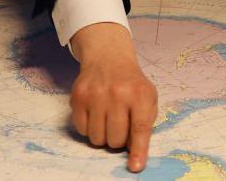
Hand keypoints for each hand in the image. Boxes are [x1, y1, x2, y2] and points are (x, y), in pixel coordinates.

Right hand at [70, 23, 156, 171]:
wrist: (108, 58)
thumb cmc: (131, 83)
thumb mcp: (147, 97)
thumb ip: (144, 123)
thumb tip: (132, 150)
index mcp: (139, 95)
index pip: (140, 129)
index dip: (138, 150)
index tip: (135, 166)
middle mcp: (117, 94)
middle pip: (115, 139)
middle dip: (117, 140)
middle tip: (118, 126)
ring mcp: (95, 95)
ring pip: (97, 138)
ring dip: (102, 136)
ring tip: (106, 120)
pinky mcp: (78, 97)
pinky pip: (81, 130)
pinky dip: (88, 129)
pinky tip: (94, 115)